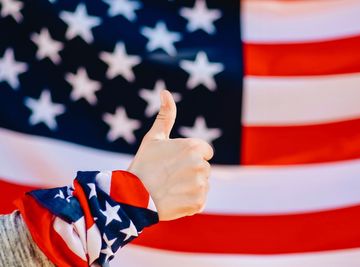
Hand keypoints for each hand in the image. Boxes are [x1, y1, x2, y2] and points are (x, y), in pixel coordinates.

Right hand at [128, 90, 212, 220]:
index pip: (205, 151)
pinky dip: (189, 202)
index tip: (175, 162)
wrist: (132, 197)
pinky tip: (174, 199)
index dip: (190, 156)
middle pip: (204, 168)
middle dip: (190, 172)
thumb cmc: (143, 165)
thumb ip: (165, 115)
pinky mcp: (199, 203)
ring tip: (171, 188)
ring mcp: (200, 185)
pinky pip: (200, 201)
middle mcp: (201, 165)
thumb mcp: (154, 138)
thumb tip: (165, 92)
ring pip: (202, 184)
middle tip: (169, 176)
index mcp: (194, 147)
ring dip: (190, 187)